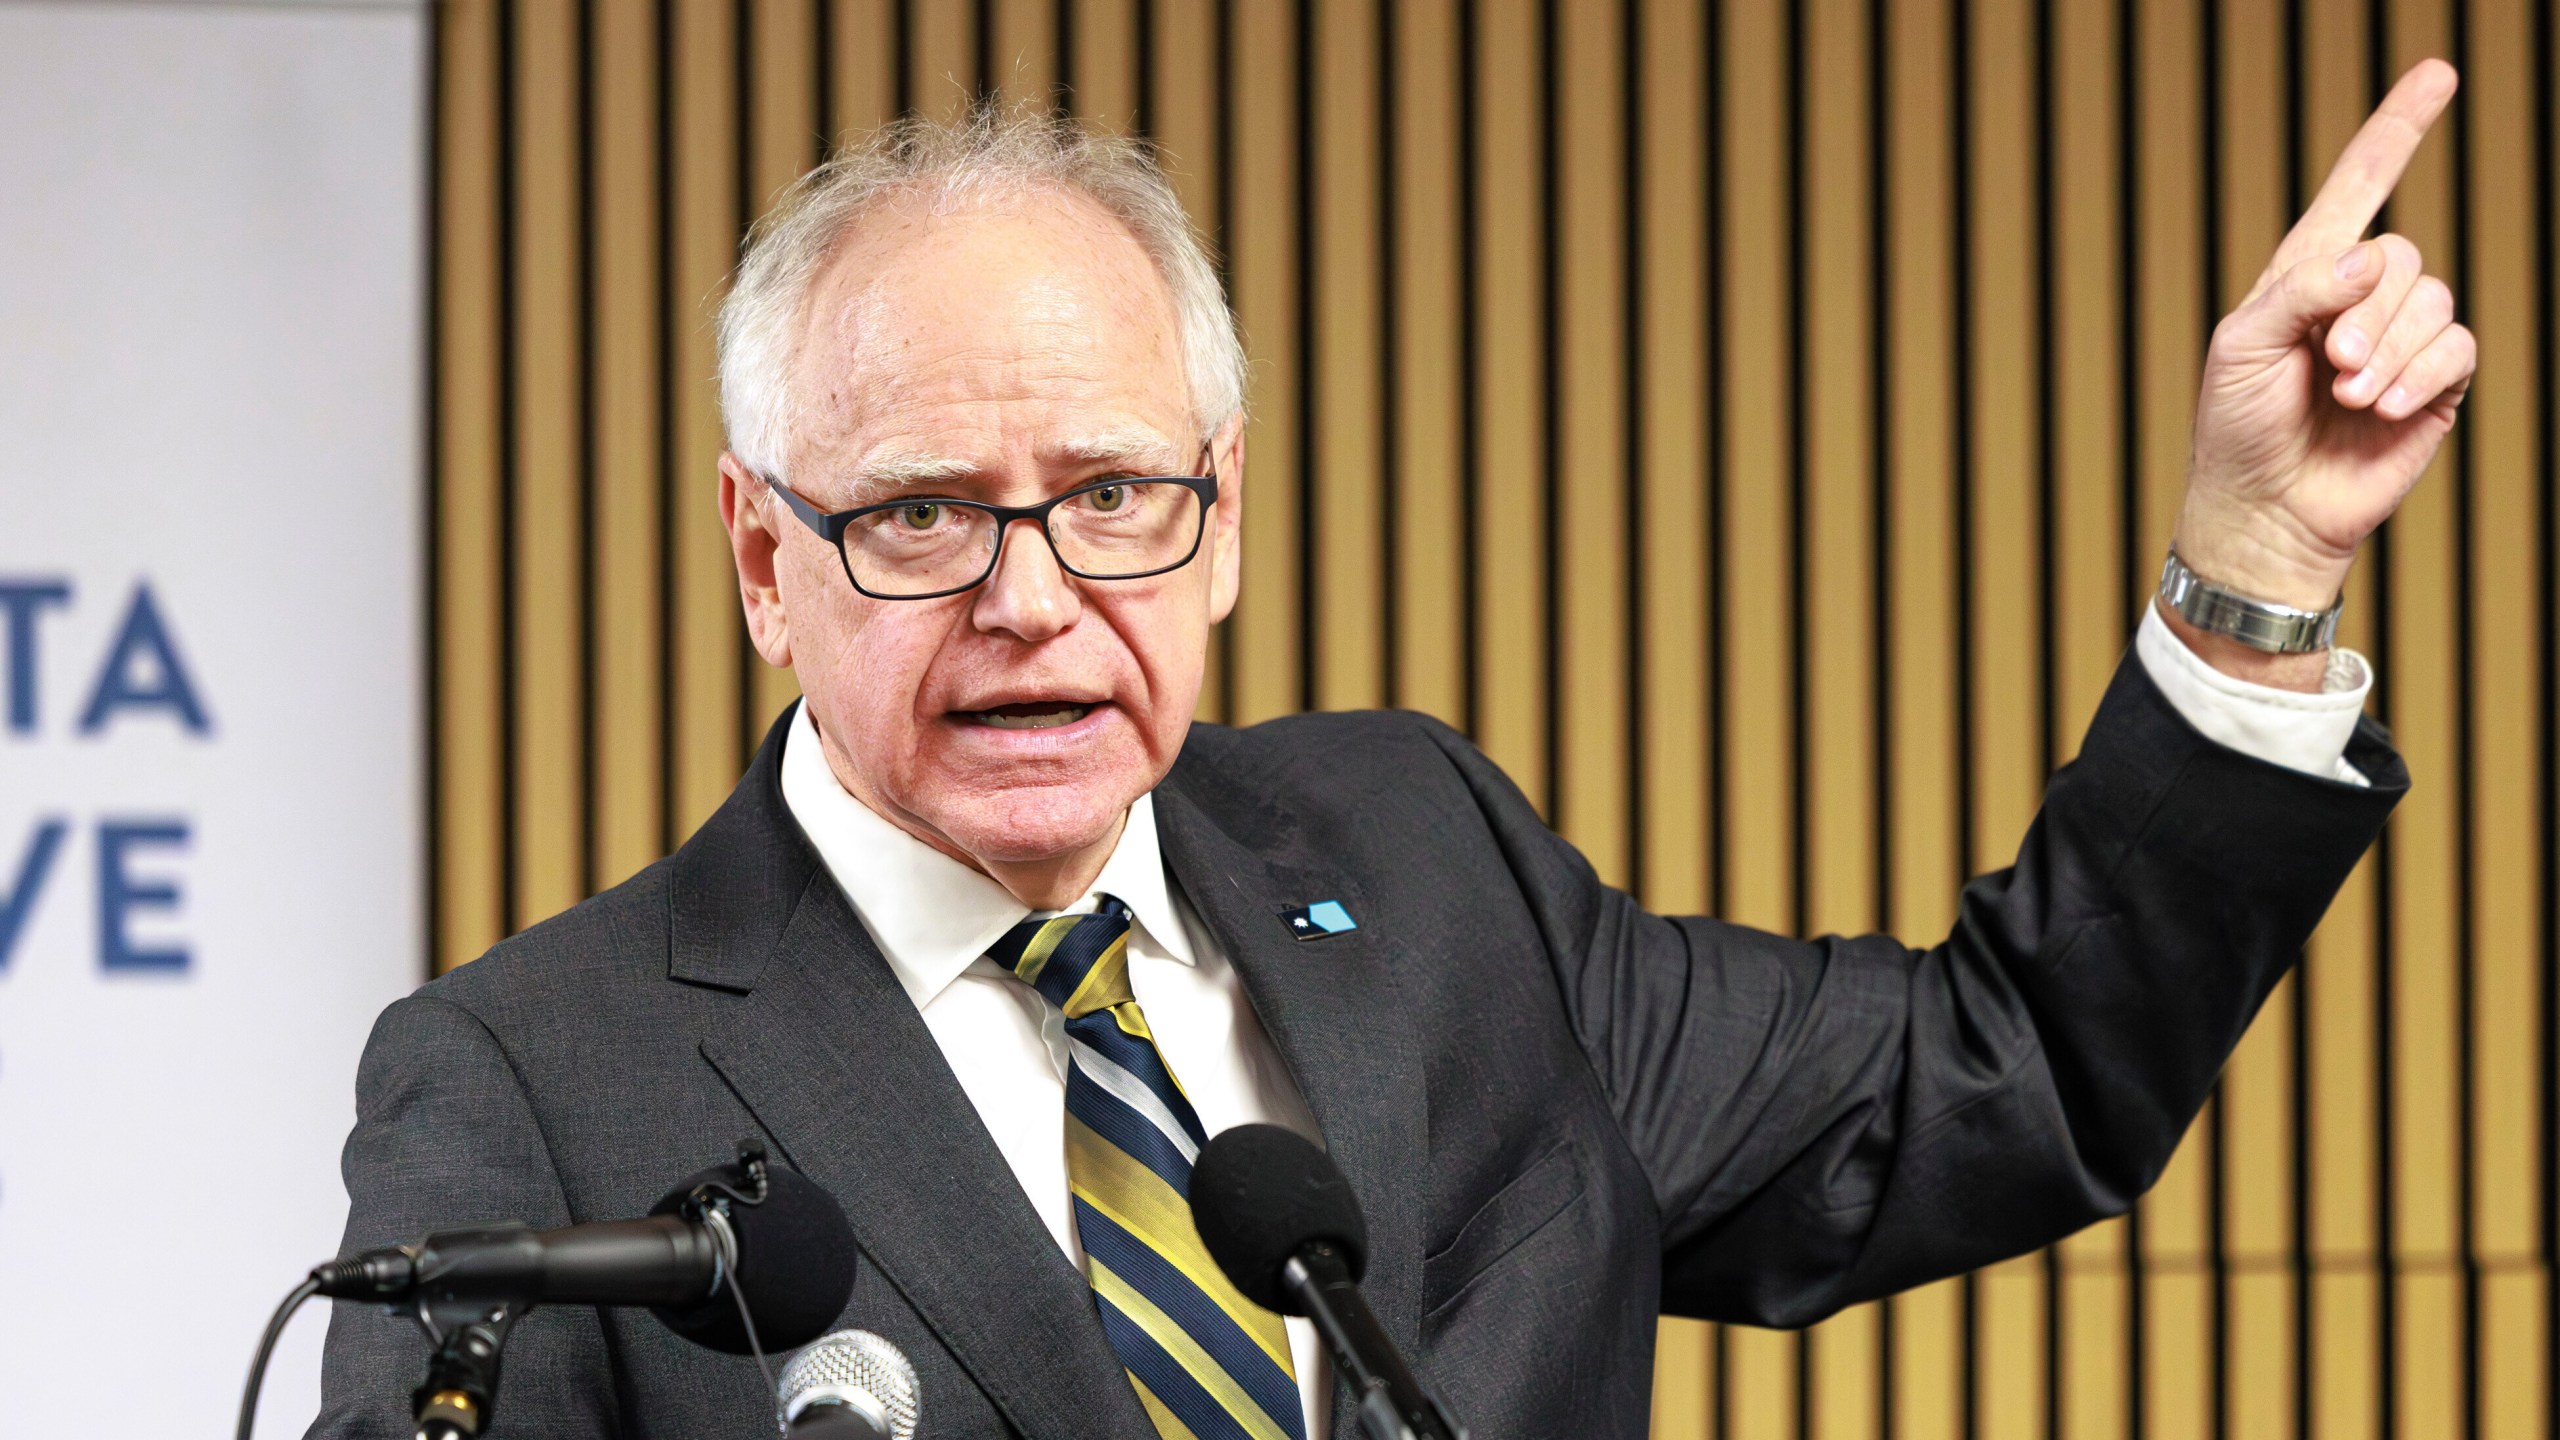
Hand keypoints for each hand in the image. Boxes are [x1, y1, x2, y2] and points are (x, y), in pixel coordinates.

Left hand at [2175, 59, 2472, 631]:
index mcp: (2305, 275)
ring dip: (2389, 350)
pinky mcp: (2434, 385)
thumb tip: (2372, 254)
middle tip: (2327, 366)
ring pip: (2433, 300)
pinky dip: (2419, 375)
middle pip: (2402, 254)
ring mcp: (2401, 342)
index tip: (2438, 73)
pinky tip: (2381, 409)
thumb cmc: (2236, 428)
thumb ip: (2301, 291)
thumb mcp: (2240, 348)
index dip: (2397, 129)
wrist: (2264, 510)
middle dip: (2367, 311)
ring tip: (2345, 396)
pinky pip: (2458, 348)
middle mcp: (2360, 299)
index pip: (2358, 187)